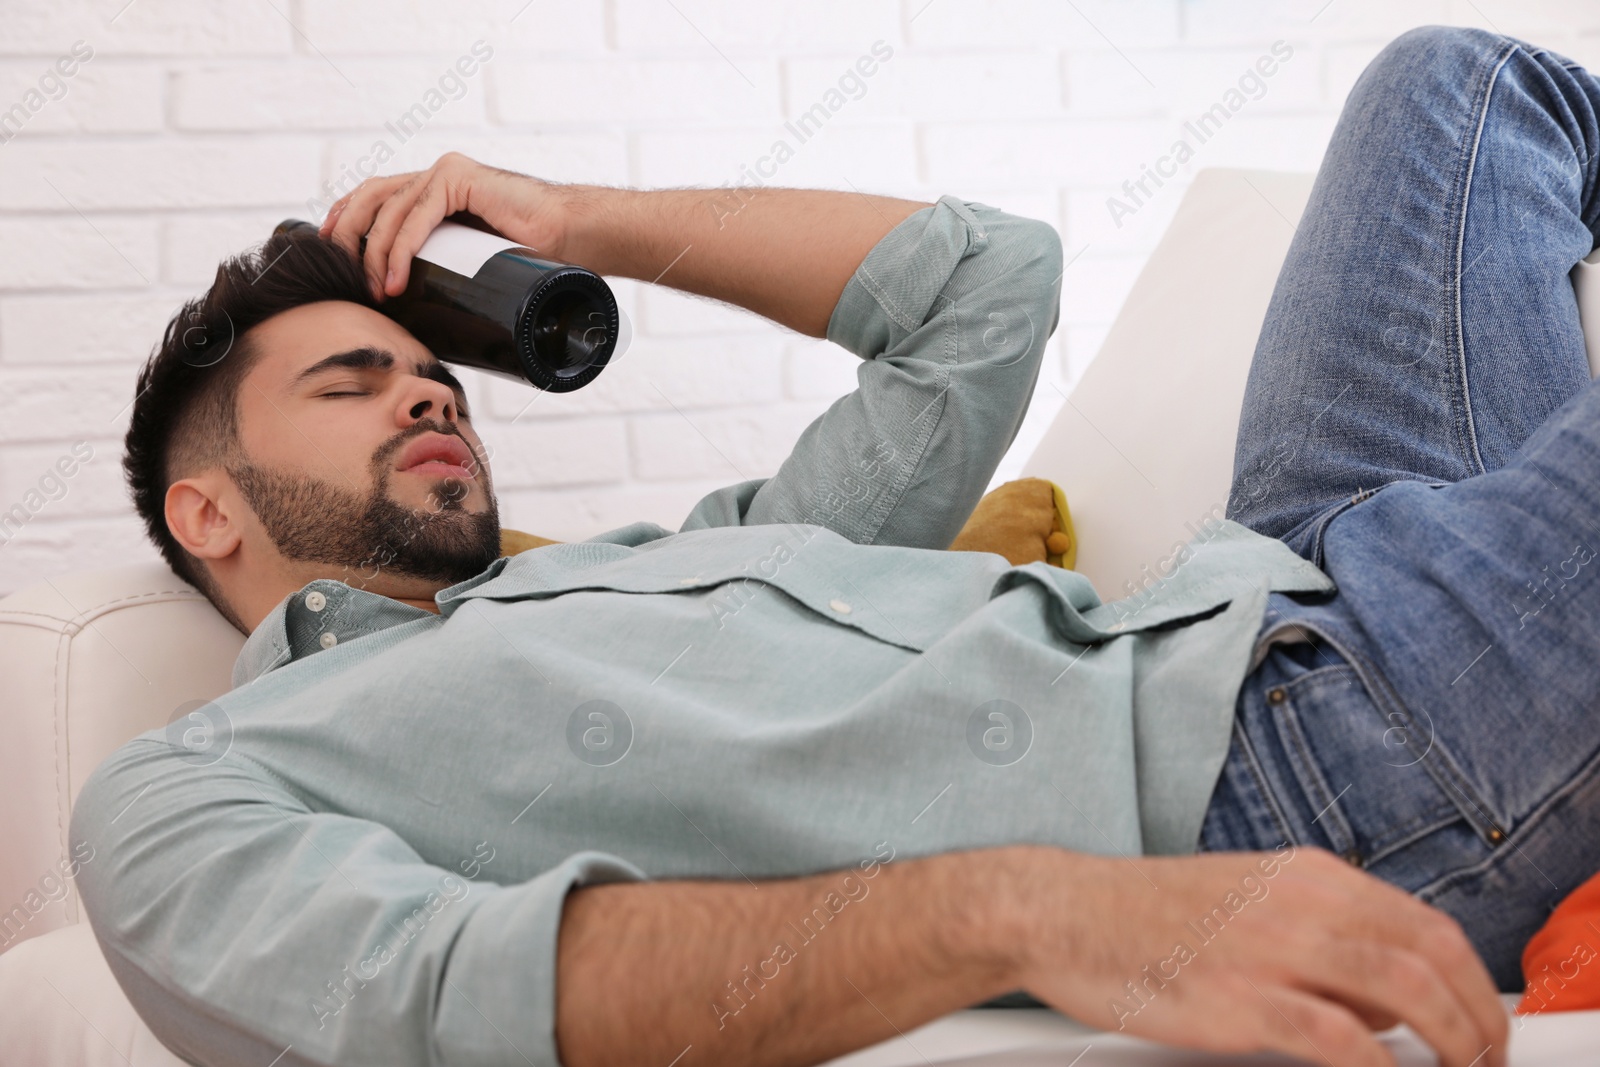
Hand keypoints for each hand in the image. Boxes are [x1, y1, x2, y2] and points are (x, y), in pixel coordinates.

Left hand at [319, 151, 570, 301]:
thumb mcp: (476, 265)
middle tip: (339, 275)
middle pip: (371, 197)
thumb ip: (447, 271)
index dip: (345, 220)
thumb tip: (421, 315)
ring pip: (389, 207)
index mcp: (435, 193)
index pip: (375, 198)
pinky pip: (417, 213)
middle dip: (346, 235)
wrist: (576, 239)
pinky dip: (399, 247)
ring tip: (372, 289)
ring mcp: (446, 173)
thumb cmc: (535, 257)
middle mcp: (435, 177)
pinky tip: (393, 277)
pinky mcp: (459, 177)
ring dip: (372, 252)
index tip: (329, 254)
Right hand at [1011, 846, 1507, 1066]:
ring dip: (1452, 1043)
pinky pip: (1342, 1041)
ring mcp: (1271, 948)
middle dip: (1479, 1018)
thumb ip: (1319, 941)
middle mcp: (1300, 901)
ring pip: (1406, 990)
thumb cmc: (1139, 915)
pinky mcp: (1241, 998)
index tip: (1483, 1021)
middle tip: (1484, 1059)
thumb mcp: (1247, 903)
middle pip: (1433, 954)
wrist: (1059, 912)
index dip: (1474, 981)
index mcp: (1307, 875)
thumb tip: (1382, 997)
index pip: (1427, 923)